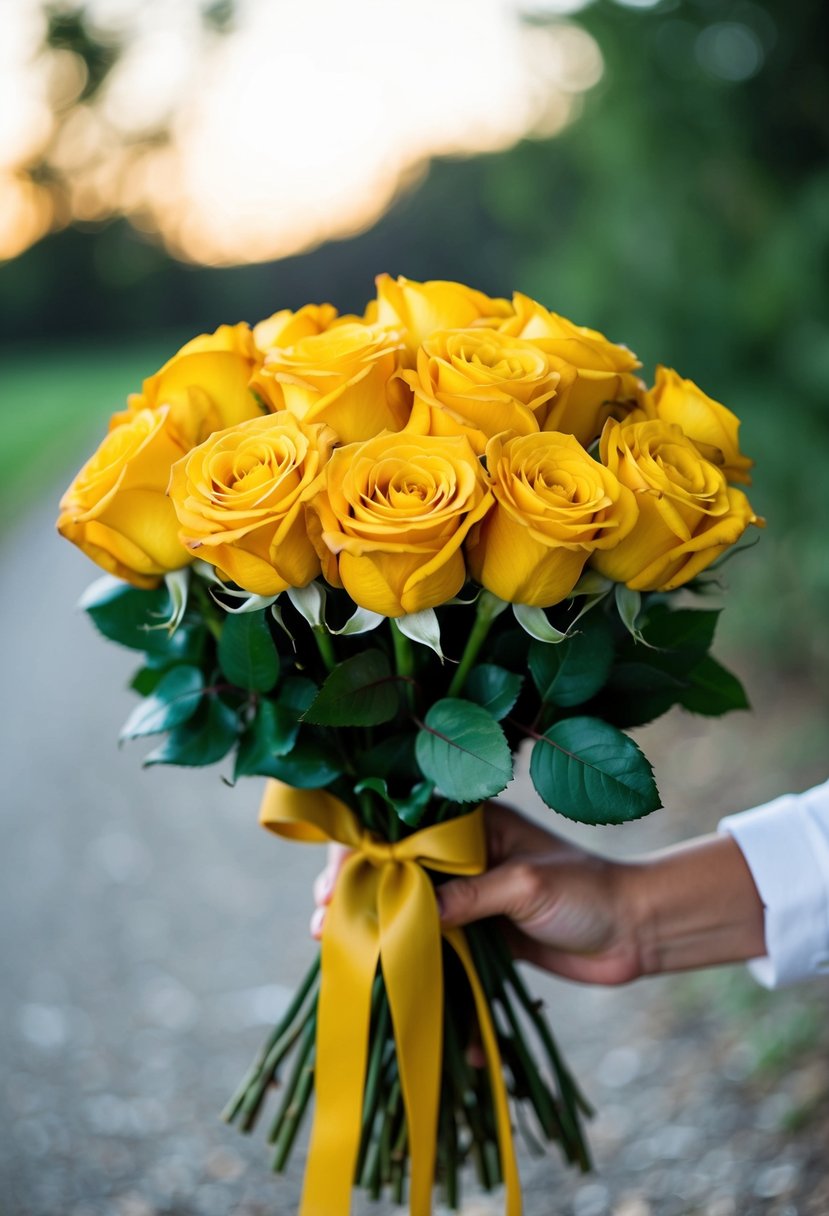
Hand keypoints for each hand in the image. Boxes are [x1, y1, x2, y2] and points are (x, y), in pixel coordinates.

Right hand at [309, 804, 641, 982]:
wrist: (635, 932)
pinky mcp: (476, 930)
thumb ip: (467, 897)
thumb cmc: (587, 893)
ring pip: (404, 905)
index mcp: (472, 822)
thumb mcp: (525, 886)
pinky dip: (405, 954)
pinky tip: (377, 969)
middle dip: (354, 890)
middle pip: (392, 866)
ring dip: (371, 923)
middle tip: (323, 922)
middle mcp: (462, 852)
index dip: (361, 851)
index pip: (401, 826)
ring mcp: (466, 893)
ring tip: (331, 944)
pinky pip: (431, 940)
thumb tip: (406, 914)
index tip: (333, 881)